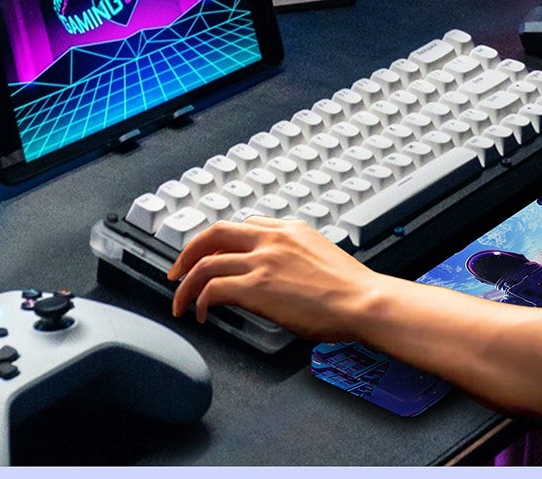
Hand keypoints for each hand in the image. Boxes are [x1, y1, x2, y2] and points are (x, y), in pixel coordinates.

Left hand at [168, 216, 387, 338]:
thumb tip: (277, 271)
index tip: (208, 256)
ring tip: (181, 302)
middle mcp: (269, 239)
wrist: (365, 301)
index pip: (239, 227)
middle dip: (187, 253)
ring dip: (187, 285)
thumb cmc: (351, 288)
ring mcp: (261, 261)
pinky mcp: (257, 287)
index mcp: (285, 229)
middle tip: (176, 271)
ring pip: (206, 264)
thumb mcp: (318, 253)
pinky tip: (202, 314)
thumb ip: (292, 253)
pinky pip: (214, 288)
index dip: (217, 243)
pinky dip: (201, 300)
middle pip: (212, 235)